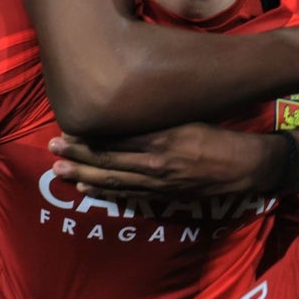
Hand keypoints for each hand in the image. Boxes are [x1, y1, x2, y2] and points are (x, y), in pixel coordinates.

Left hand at [49, 122, 276, 198]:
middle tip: (51, 148)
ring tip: (59, 171)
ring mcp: (159, 182)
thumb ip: (160, 115)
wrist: (247, 167)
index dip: (89, 135)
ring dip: (83, 175)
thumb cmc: (220, 135)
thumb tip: (129, 103)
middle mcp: (156, 161)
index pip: (117, 136)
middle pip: (108, 159)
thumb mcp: (191, 117)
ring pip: (113, 179)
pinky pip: (128, 194)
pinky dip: (105, 191)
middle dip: (77, 154)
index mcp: (163, 137)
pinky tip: (86, 188)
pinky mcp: (164, 195)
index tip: (67, 127)